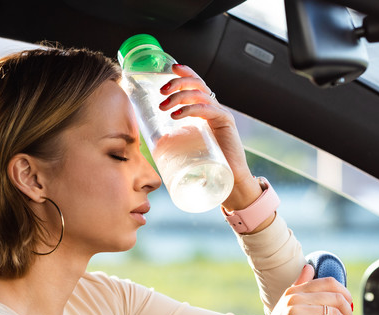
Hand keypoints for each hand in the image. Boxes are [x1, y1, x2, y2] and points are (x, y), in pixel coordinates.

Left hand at [158, 64, 264, 217]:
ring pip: (199, 94)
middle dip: (177, 83)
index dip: (184, 73)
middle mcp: (214, 108)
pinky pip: (207, 109)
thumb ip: (174, 138)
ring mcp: (221, 114)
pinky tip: (176, 114)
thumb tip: (149, 140)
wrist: (229, 180)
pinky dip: (191, 109)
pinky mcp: (225, 123)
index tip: (170, 68)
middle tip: (161, 91)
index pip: (196, 84)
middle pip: (196, 84)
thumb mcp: (187, 145)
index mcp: (205, 109)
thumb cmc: (206, 165)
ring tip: (163, 106)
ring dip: (179, 96)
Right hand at [245, 265, 353, 314]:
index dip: (345, 294)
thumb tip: (309, 268)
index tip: (347, 308)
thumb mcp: (287, 304)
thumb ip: (300, 285)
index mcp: (294, 291)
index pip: (329, 283)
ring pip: (335, 314)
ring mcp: (295, 311)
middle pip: (336, 298)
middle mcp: (294, 298)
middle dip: (348, 313)